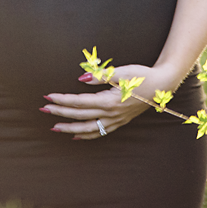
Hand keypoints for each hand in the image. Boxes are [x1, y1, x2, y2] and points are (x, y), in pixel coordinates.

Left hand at [40, 63, 174, 139]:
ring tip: (54, 127)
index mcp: (109, 101)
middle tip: (43, 109)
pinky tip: (76, 135)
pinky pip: (100, 132)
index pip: (79, 102)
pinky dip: (86, 135)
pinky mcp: (120, 122)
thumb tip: (81, 79)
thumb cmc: (142, 76)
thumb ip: (100, 76)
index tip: (48, 97)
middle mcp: (111, 114)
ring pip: (88, 129)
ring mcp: (116, 120)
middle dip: (60, 113)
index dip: (62, 100)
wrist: (162, 85)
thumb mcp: (120, 72)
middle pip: (80, 115)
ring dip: (70, 128)